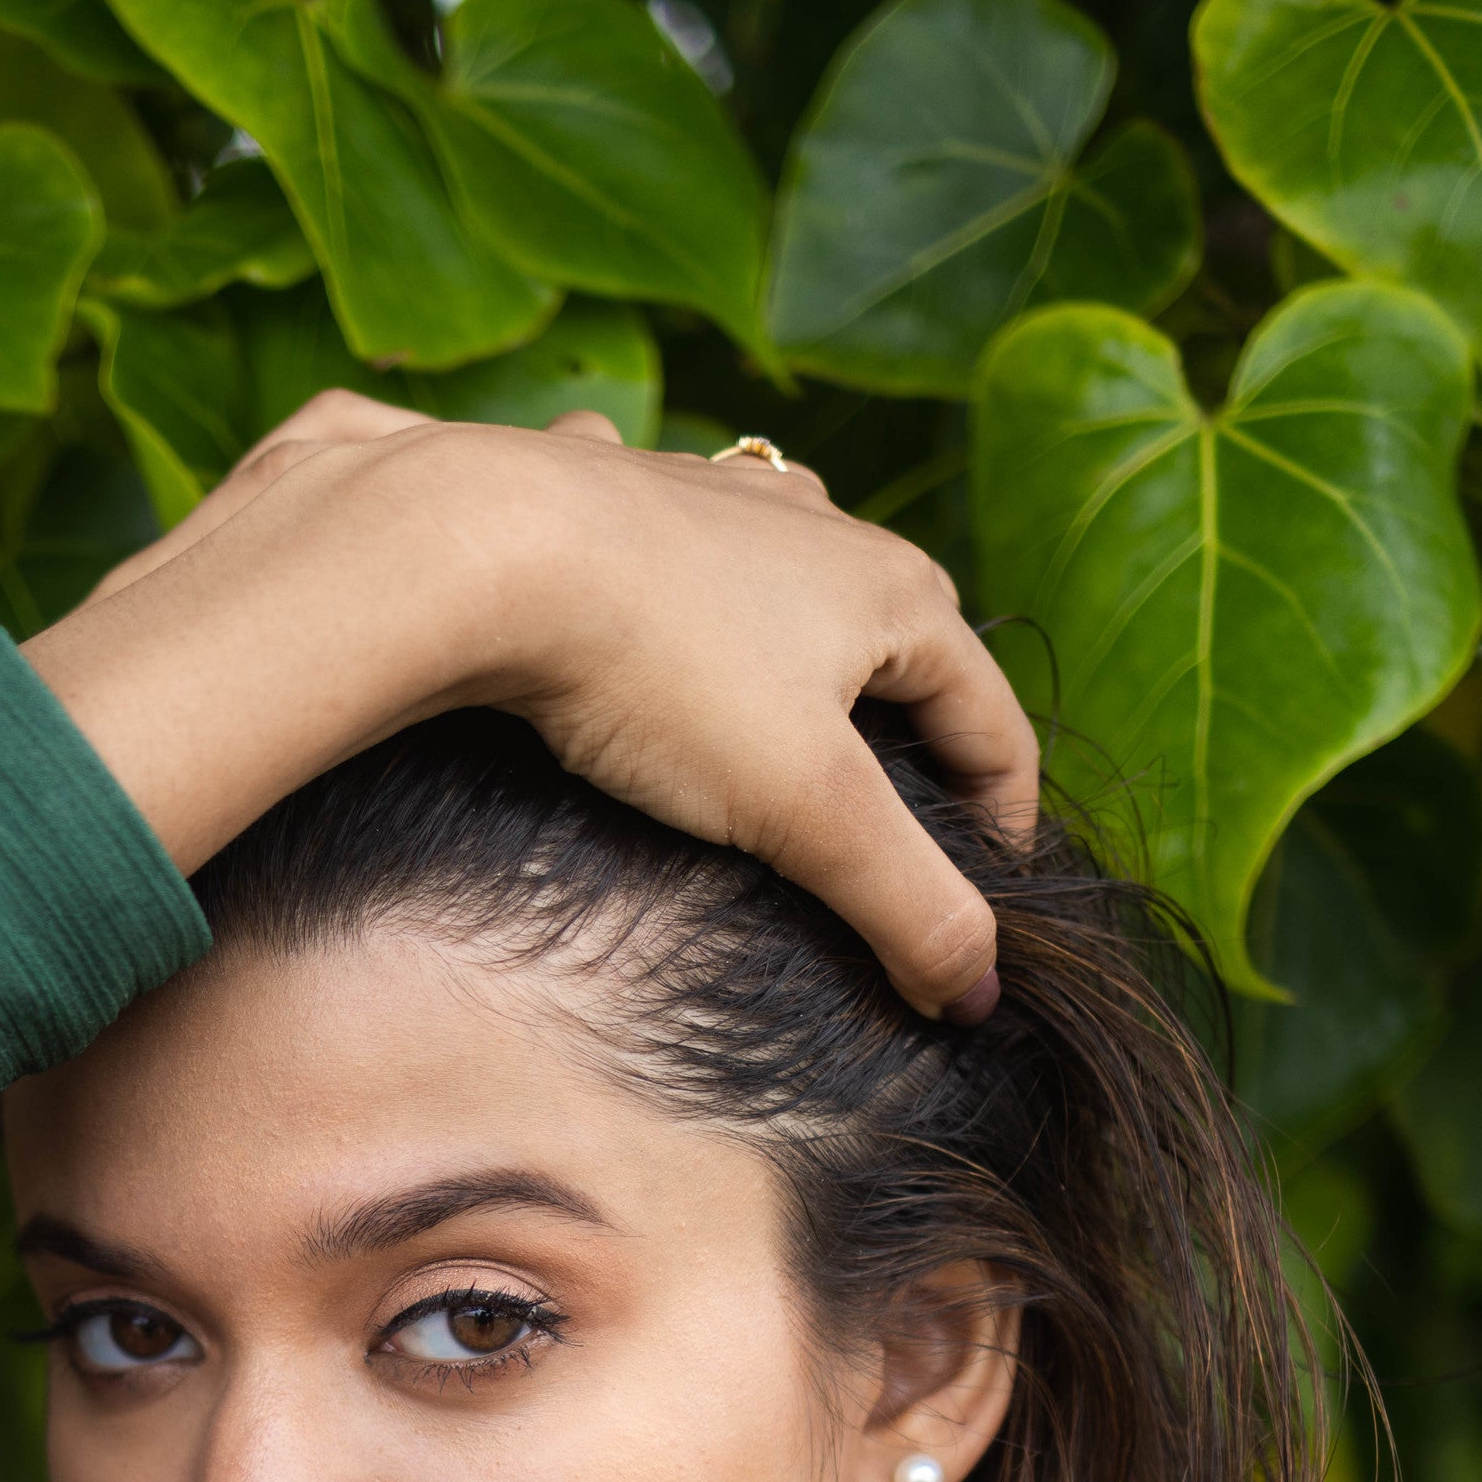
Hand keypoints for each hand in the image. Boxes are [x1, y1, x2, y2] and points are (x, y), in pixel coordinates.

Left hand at [25, 392, 1036, 1022]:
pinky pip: (660, 524)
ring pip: (787, 567)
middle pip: (899, 644)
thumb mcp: (804, 810)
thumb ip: (904, 902)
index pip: (992, 722)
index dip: (1002, 821)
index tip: (985, 900)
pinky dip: (668, 563)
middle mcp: (816, 523)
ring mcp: (708, 495)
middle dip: (908, 726)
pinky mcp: (605, 488)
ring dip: (801, 627)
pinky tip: (634, 591)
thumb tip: (977, 992)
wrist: (480, 549)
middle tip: (895, 820)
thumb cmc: (657, 674)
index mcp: (895, 590)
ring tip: (785, 706)